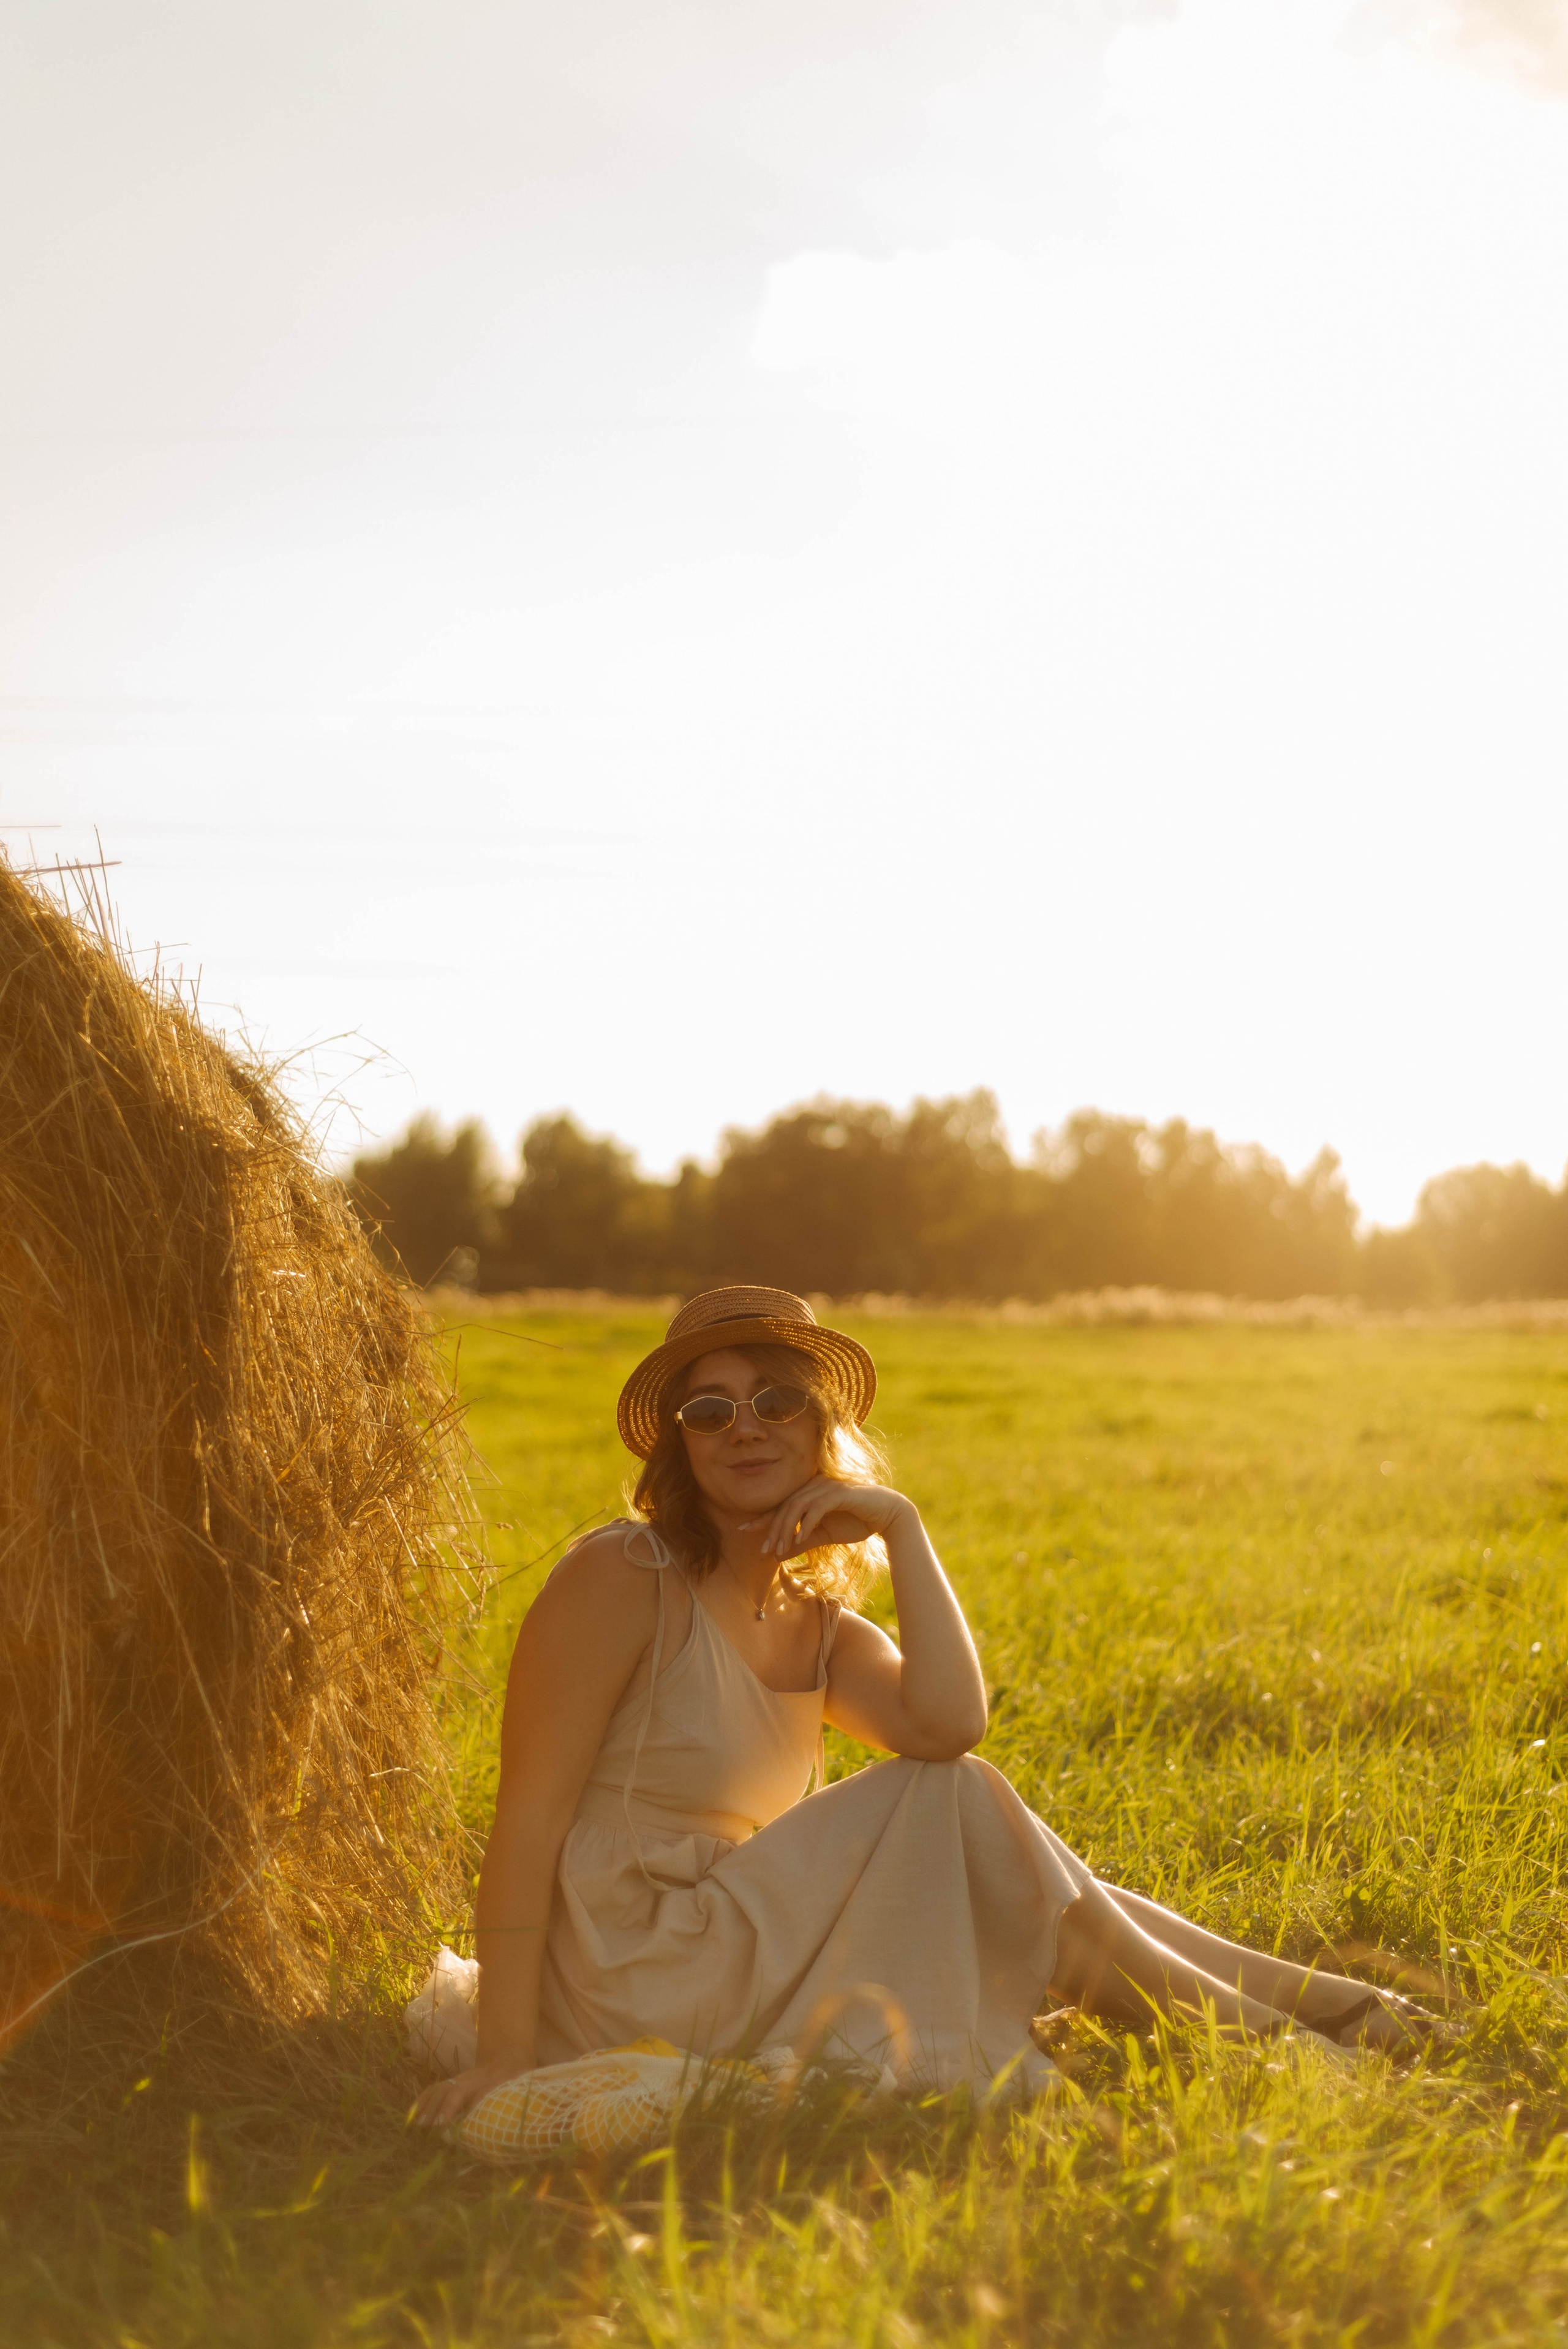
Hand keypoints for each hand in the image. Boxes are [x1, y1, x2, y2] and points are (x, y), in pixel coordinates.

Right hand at [411, 2049, 532, 2129]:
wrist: (508, 2056)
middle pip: (442, 2091)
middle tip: (423, 2128)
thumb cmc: (512, 2076)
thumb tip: (479, 2116)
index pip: (457, 2091)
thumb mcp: (512, 2084)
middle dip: (431, 2109)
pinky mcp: (453, 2082)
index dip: (448, 2107)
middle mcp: (464, 2078)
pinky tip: (415, 2113)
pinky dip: (423, 2100)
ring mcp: (457, 2079)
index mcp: (479, 2080)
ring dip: (425, 2106)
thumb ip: (497, 2098)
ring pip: (436, 2089)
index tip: (440, 2123)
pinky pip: (434, 2089)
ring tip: (415, 2123)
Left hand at [744, 1476, 913, 1559]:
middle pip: (785, 1506)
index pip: (781, 1506)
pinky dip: (806, 1523)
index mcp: (809, 1493)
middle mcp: (814, 1486)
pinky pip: (816, 1508)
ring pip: (797, 1506)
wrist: (886, 1515)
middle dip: (772, 1528)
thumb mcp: (824, 1536)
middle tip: (763, 1548)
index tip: (742, 1529)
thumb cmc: (856, 1521)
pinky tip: (799, 1538)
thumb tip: (778, 1553)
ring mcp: (826, 1487)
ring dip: (786, 1528)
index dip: (762, 1518)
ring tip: (780, 1548)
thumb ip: (802, 1541)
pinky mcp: (838, 1492)